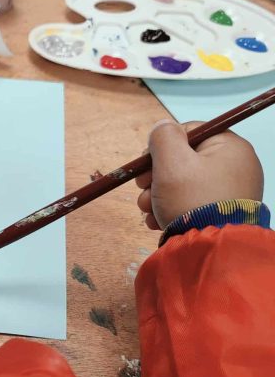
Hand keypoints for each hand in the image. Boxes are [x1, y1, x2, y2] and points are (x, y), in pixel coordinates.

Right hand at [136, 120, 263, 229]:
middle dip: (156, 175)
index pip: (190, 131)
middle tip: (142, 188)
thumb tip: (162, 127)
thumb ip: (163, 137)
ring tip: (147, 209)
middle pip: (184, 160)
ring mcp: (230, 192)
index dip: (162, 145)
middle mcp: (235, 167)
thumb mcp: (171, 162)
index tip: (144, 163)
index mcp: (229, 147)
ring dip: (158, 194)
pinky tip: (158, 221)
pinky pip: (191, 203)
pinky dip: (171, 209)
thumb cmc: (191, 200)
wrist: (209, 248)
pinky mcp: (221, 214)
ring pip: (183, 184)